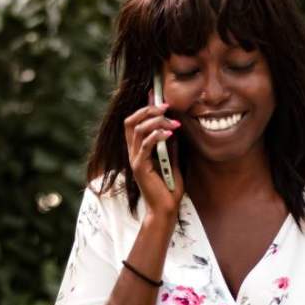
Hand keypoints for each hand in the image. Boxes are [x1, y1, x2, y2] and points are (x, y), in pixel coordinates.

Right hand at [123, 89, 185, 219]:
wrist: (165, 209)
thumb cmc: (169, 188)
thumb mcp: (173, 161)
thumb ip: (170, 146)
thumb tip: (173, 128)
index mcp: (138, 150)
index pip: (133, 122)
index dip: (143, 107)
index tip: (156, 96)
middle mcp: (133, 153)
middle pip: (130, 121)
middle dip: (147, 110)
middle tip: (166, 106)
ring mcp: (135, 159)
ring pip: (137, 129)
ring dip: (156, 121)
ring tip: (173, 123)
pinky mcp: (140, 167)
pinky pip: (145, 145)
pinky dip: (157, 135)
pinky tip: (170, 133)